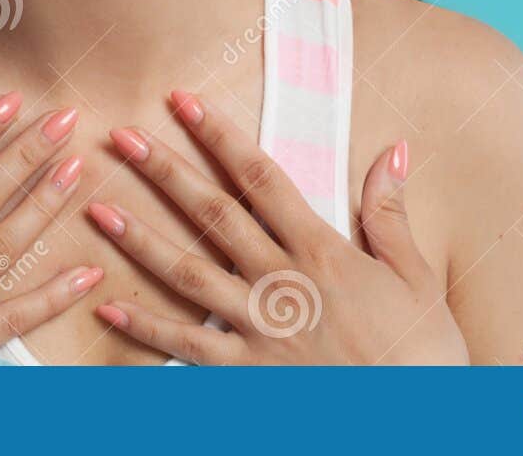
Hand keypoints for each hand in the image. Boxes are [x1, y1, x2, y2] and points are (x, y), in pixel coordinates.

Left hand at [87, 89, 468, 364]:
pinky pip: (187, 348)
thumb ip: (389, 212)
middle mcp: (282, 282)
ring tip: (98, 210)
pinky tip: (108, 307)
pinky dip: (145, 329)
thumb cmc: (424, 353)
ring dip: (140, 240)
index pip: (260, 177)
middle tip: (121, 137)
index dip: (219, 135)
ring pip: (188, 275)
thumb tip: (392, 147)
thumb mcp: (416, 276)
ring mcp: (260, 330)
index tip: (183, 101)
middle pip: (213, 214)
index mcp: (321, 250)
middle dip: (165, 171)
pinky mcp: (248, 375)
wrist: (420, 421)